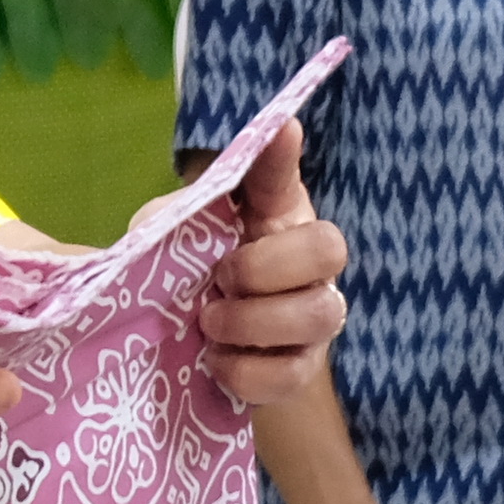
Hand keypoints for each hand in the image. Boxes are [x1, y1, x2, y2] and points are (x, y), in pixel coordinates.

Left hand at [200, 120, 348, 409]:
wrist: (179, 348)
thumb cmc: (185, 277)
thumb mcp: (173, 235)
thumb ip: (191, 206)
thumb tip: (221, 167)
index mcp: (275, 217)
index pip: (284, 177)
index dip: (283, 157)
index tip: (283, 128)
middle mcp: (308, 263)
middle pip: (329, 250)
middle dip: (267, 267)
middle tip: (221, 278)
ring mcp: (312, 319)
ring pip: (319, 316)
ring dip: (253, 321)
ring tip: (209, 323)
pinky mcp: (300, 370)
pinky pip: (291, 375)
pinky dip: (244, 370)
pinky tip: (214, 361)